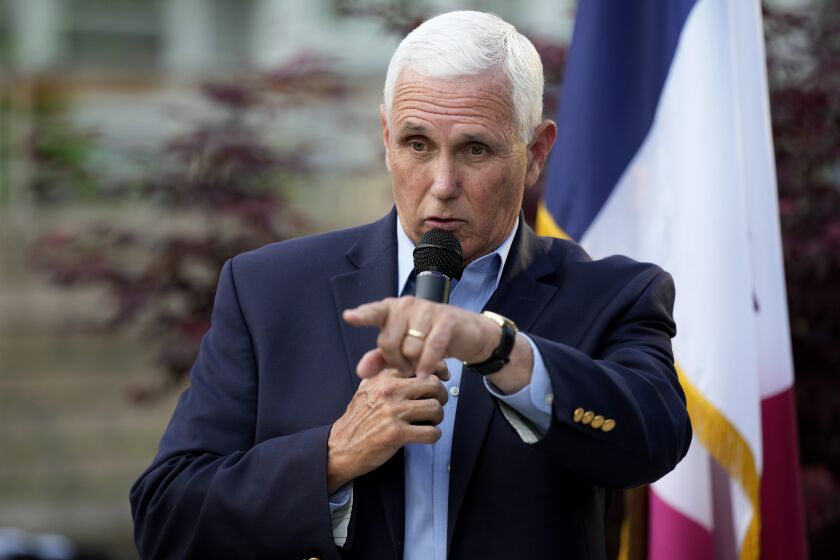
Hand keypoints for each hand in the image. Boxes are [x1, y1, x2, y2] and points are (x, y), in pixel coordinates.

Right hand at [326, 368, 447, 492]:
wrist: (341, 446)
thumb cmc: (357, 419)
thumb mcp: (367, 387)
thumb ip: (386, 374)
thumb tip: (415, 364)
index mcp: (383, 376)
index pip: (419, 363)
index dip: (436, 370)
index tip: (442, 377)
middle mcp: (388, 391)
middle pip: (433, 384)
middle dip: (441, 395)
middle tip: (438, 402)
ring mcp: (393, 412)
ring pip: (435, 407)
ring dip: (438, 417)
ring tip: (431, 421)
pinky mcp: (397, 434)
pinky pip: (431, 432)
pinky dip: (434, 435)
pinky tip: (426, 435)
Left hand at [342, 296, 497, 377]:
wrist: (467, 334)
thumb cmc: (429, 340)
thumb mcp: (403, 350)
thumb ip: (381, 359)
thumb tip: (361, 371)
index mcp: (392, 309)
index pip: (373, 312)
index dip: (361, 316)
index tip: (348, 316)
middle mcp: (407, 305)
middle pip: (389, 342)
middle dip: (398, 362)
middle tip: (409, 366)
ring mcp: (427, 309)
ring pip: (410, 348)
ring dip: (416, 364)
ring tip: (423, 364)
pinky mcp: (446, 319)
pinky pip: (430, 348)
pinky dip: (428, 364)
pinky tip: (428, 373)